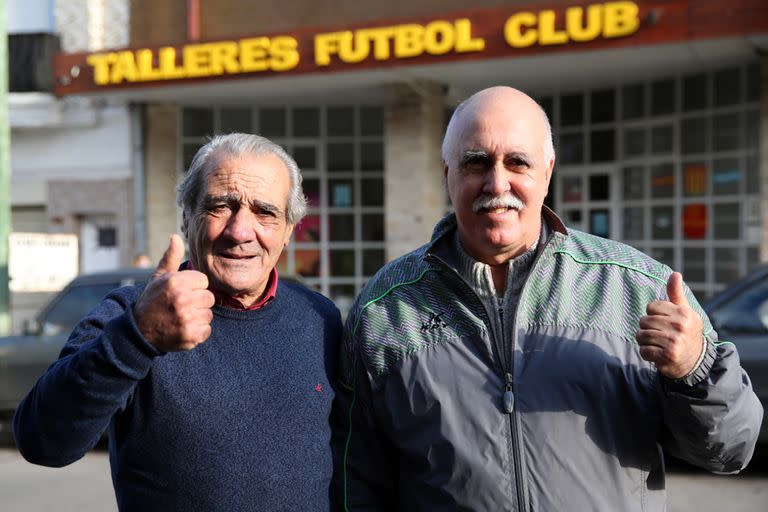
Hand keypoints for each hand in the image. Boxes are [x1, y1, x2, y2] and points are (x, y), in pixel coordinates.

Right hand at [133, 234, 215, 351]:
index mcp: (175, 282)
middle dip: (197, 302)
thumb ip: (170, 258)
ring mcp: (186, 318)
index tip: (181, 293)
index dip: (194, 287)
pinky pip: (207, 330)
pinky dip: (198, 332)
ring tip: (181, 318)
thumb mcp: (158, 278)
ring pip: (208, 314)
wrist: (138, 332)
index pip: (204, 281)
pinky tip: (183, 329)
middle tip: (181, 307)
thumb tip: (175, 236)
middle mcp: (181, 299)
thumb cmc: (151, 301)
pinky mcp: (190, 336)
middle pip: (209, 298)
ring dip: (198, 318)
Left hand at [636, 272, 704, 378]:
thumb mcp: (684, 311)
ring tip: (657, 343)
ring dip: (644, 341)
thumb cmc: (686, 331)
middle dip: (647, 328)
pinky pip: (643, 350)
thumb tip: (675, 273)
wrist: (696, 361)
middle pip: (643, 321)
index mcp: (683, 313)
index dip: (653, 314)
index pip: (651, 307)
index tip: (664, 322)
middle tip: (659, 334)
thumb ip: (676, 293)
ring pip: (641, 335)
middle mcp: (680, 326)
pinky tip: (657, 354)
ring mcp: (674, 342)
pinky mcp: (667, 356)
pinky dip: (646, 353)